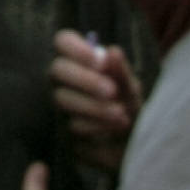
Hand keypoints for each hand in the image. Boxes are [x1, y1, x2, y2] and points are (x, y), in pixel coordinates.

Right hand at [48, 32, 140, 166]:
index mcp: (78, 59)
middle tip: (112, 91)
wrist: (130, 147)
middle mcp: (62, 78)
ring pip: (63, 99)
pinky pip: (71, 124)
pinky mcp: (60, 129)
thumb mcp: (131, 90)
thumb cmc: (129, 107)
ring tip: (121, 115)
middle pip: (58, 69)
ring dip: (95, 107)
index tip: (100, 62)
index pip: (63, 42)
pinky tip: (112, 129)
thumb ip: (121, 72)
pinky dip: (95, 126)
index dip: (76, 49)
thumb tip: (112, 51)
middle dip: (85, 80)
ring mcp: (58, 104)